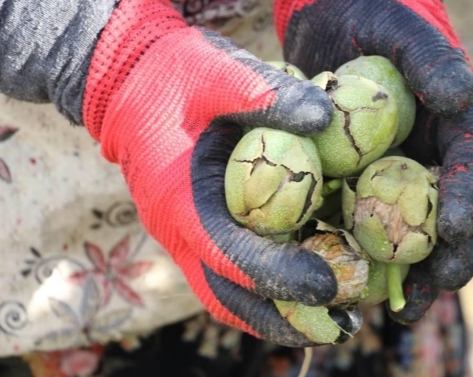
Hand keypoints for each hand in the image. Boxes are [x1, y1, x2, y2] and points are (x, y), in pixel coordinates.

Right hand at [82, 0, 360, 345]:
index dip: (279, 276)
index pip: (230, 255)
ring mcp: (183, 236)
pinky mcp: (196, 231)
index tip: (329, 287)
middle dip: (285, 317)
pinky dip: (264, 291)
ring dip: (276, 314)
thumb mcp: (219, 71)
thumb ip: (266, 95)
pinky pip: (227, 274)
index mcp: (180, 199)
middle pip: (229, 295)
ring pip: (227, 294)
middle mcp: (177, 231)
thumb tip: (326, 119)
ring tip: (332, 321)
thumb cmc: (175, 75)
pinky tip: (304, 289)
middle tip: (343, 324)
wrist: (129, 81)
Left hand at [274, 0, 472, 321]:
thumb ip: (430, 58)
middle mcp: (439, 155)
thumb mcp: (400, 29)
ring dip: (420, 273)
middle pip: (463, 215)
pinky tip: (360, 285)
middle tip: (433, 289)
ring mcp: (407, 175)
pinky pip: (379, 229)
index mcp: (457, 122)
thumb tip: (461, 97)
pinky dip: (376, 259)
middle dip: (455, 255)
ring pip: (424, 233)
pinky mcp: (371, 185)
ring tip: (404, 308)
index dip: (471, 198)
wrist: (336, 20)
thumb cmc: (372, 17)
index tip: (454, 228)